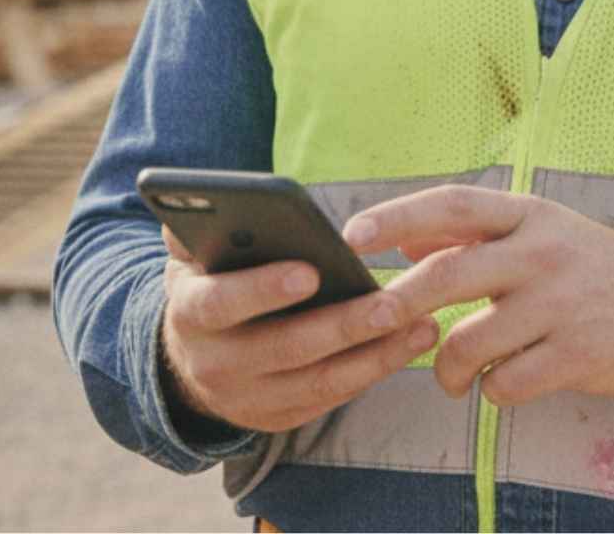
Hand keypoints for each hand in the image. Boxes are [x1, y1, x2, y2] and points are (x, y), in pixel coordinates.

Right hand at [159, 227, 441, 432]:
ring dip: (377, 355)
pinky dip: (373, 371)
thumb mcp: (191, 256)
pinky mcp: (280, 416)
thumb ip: (200, 226)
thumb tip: (212, 197)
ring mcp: (248, 399)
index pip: (221, 304)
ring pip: (319, 381)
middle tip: (392, 304)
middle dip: (343, 326)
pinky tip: (411, 343)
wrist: (194, 357)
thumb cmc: (210, 283)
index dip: (264, 289)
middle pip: (286, 348)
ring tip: (423, 324)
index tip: (311, 271)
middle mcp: (215, 364)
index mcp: (191, 315)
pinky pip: (333, 397)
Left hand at [343, 186, 613, 407]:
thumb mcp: (539, 232)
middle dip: (398, 302)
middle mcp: (542, 252)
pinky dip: (491, 391)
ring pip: (470, 342)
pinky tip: (502, 383)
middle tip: (371, 321)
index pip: (453, 204)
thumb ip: (474, 235)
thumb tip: (403, 240)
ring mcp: (560, 304)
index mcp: (529, 215)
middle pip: (449, 274)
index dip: (397, 216)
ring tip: (454, 375)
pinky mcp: (576, 354)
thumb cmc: (590, 265)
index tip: (352, 236)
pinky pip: (505, 384)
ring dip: (448, 369)